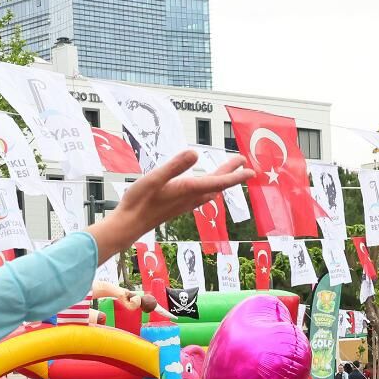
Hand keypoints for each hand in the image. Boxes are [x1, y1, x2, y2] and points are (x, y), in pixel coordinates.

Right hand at [94, 149, 254, 258]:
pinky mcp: (177, 206)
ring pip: (209, 192)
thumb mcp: (154, 178)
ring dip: (220, 182)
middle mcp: (189, 198)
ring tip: (228, 173)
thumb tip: (195, 153)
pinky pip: (200, 197)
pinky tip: (204, 188)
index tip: (250, 169)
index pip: (217, 181)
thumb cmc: (138, 201)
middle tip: (242, 162)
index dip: (235, 175)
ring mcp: (183, 204)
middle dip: (231, 175)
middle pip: (216, 185)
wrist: (128, 225)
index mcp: (187, 189)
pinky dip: (209, 188)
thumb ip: (175, 166)